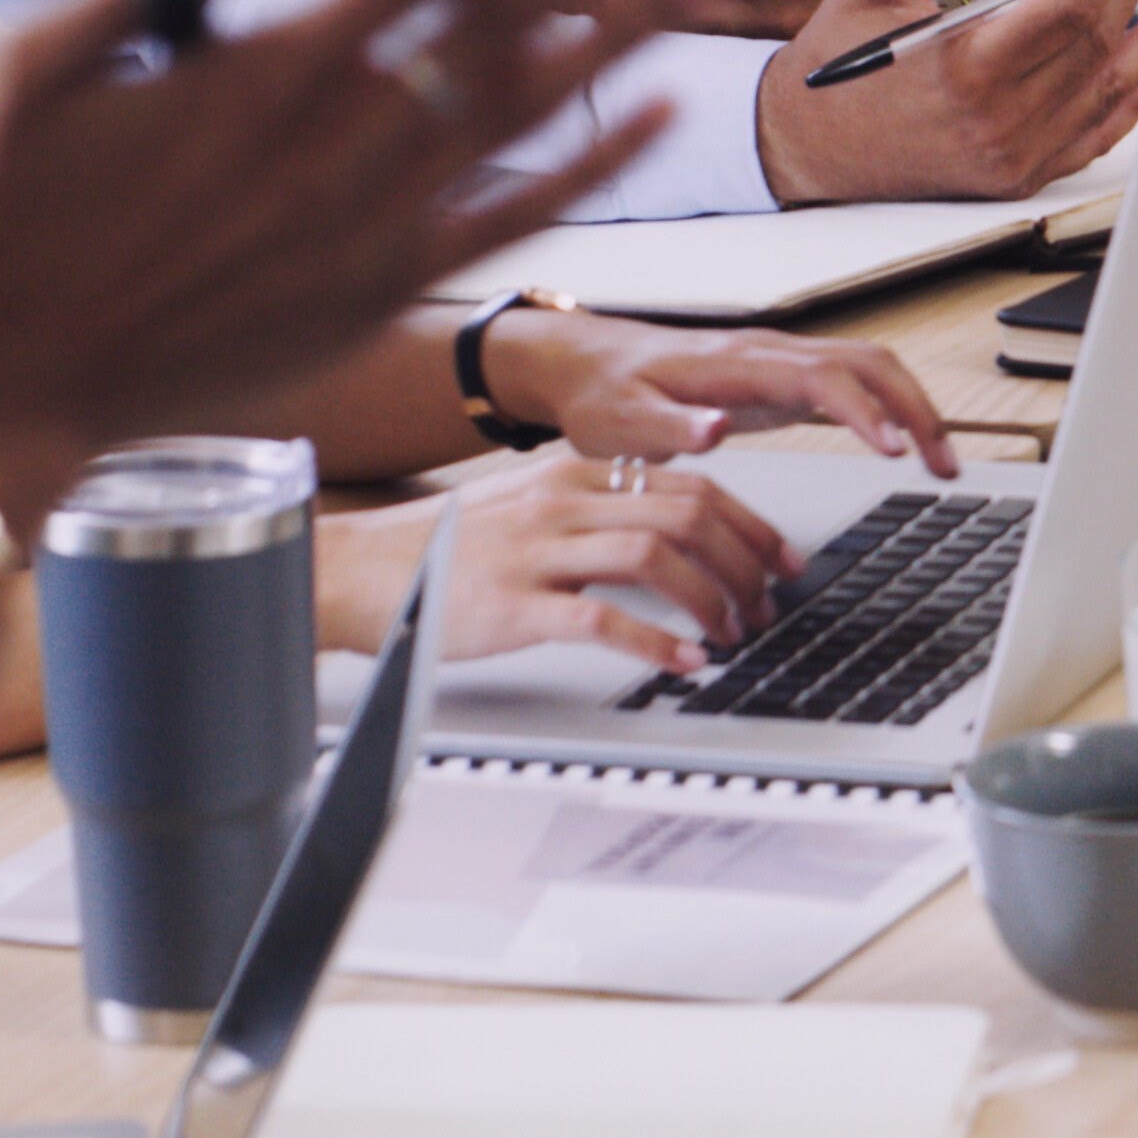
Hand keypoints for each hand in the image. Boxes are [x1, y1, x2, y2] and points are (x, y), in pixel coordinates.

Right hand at [0, 0, 691, 521]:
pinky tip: (661, 113)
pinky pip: (518, 215)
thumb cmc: (2, 224)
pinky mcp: (386, 285)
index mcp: (272, 61)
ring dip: (624, 34)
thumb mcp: (41, 66)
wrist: (8, 384)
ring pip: (532, 105)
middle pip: (512, 9)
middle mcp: (345, 132)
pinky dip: (596, 162)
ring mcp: (375, 213)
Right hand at [315, 459, 801, 669]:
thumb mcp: (529, 505)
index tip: (782, 558)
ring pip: (656, 557)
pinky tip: (686, 661)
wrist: (356, 570)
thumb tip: (673, 527)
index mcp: (573, 476)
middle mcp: (562, 504)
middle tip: (768, 603)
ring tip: (733, 632)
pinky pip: (602, 619)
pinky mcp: (513, 605)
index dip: (750, 524)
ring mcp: (537, 553)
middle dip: (744, 561)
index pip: (690, 486)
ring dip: (710, 599)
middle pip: (688, 515)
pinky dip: (656, 641)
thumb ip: (595, 507)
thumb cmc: (444, 548)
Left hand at [476, 309, 957, 478]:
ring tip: (942, 461)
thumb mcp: (619, 423)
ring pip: (874, 366)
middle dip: (917, 410)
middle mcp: (770, 352)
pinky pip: (858, 379)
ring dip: (915, 407)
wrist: (585, 363)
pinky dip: (894, 407)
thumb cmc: (603, 394)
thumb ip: (667, 430)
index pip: (822, 376)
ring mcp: (783, 360)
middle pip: (870, 363)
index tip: (895, 451)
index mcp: (736, 365)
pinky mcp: (785, 376)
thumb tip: (716, 431)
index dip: (866, 411)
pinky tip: (905, 444)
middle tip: (945, 466)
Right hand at [753, 0, 1137, 202]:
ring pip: (1105, 89)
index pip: (1062, 6)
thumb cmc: (835, 66)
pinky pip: (1093, 138)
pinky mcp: (1018, 175)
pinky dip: (1134, 105)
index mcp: (962, 65)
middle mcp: (996, 116)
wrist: (808, 148)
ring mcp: (1012, 152)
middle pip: (1092, 42)